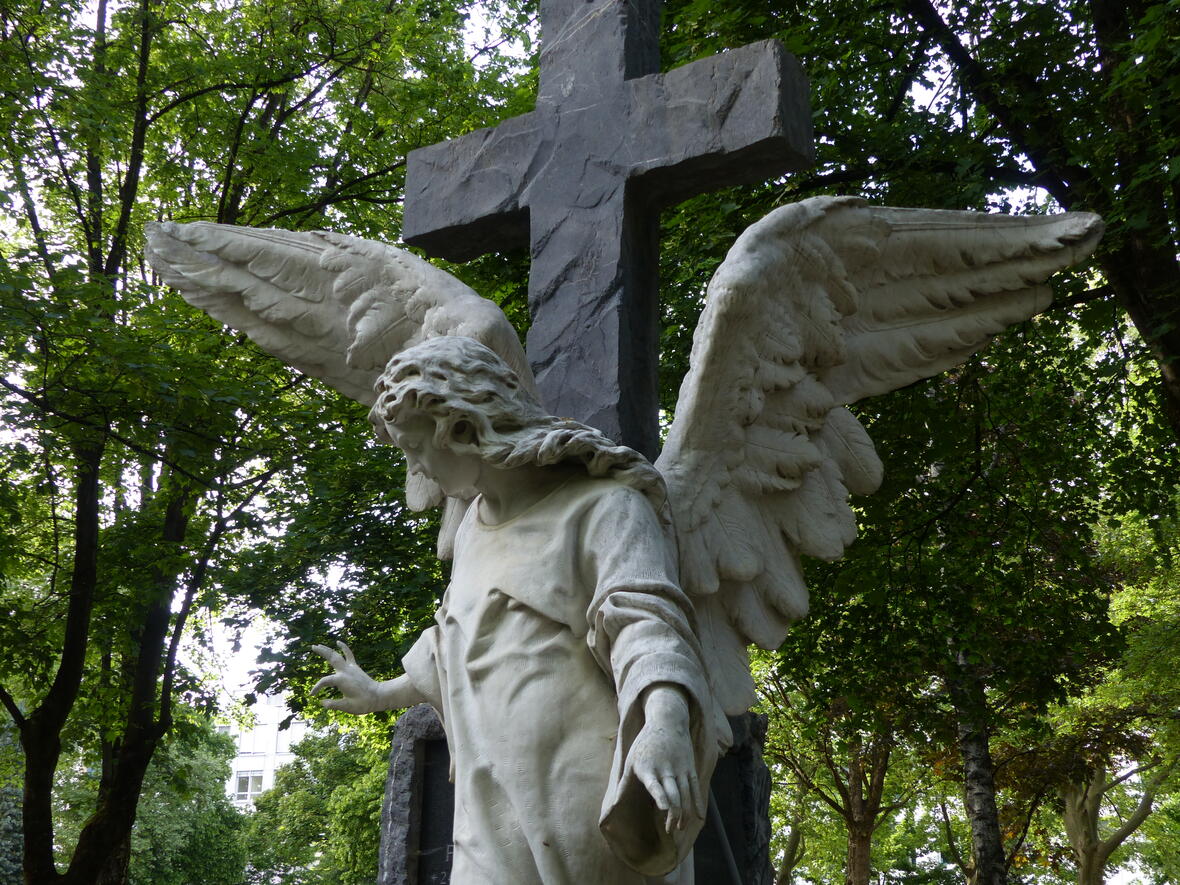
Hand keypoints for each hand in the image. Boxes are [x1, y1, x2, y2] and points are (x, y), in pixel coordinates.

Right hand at [311, 641, 380, 714]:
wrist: (378, 696)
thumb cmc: (363, 703)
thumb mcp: (347, 707)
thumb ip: (333, 705)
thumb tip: (321, 702)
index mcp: (341, 680)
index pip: (324, 681)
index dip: (316, 688)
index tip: (312, 695)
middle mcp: (345, 671)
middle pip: (331, 658)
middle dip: (322, 652)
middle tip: (312, 646)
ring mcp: (351, 668)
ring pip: (338, 655)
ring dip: (329, 649)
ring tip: (319, 645)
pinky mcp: (355, 667)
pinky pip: (349, 654)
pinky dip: (344, 648)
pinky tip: (339, 642)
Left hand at [627, 685, 701, 833]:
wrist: (667, 721)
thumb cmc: (645, 744)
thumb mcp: (631, 760)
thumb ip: (624, 784)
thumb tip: (612, 806)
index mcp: (648, 768)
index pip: (654, 784)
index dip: (660, 796)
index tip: (664, 808)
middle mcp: (665, 768)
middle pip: (673, 794)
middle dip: (673, 814)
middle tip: (669, 830)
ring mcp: (680, 767)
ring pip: (686, 794)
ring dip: (685, 813)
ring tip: (679, 827)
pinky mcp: (689, 767)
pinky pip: (695, 788)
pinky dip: (697, 803)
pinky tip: (699, 817)